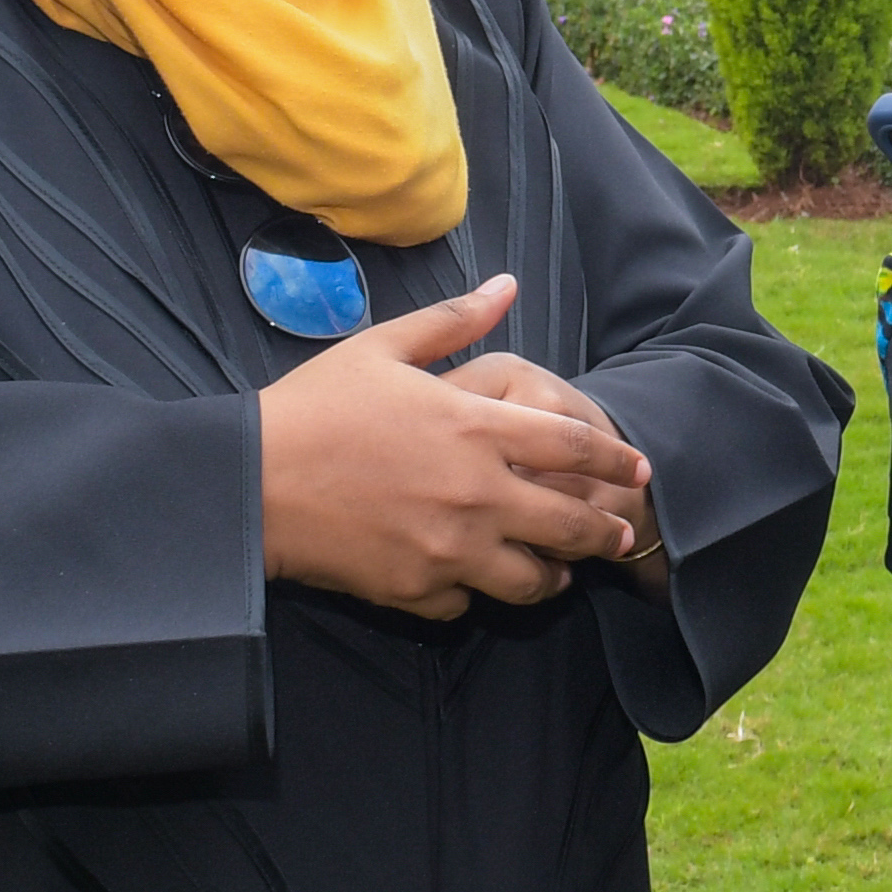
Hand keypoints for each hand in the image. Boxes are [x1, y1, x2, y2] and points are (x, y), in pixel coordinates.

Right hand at [259, 274, 656, 621]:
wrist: (251, 482)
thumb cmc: (316, 407)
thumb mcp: (384, 349)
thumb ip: (454, 322)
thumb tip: (506, 286)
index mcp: (475, 428)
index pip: (576, 445)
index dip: (617, 458)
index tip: (639, 467)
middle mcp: (477, 494)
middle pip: (571, 523)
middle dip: (606, 531)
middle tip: (621, 534)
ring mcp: (449, 549)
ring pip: (531, 581)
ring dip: (553, 576)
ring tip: (559, 572)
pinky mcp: (416, 590)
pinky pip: (468, 604)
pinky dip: (477, 595)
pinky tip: (475, 583)